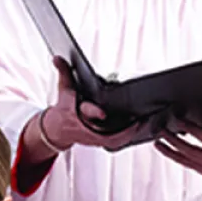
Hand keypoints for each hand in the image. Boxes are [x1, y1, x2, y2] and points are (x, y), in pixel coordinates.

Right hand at [22, 56, 150, 160]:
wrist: (58, 129)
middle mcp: (86, 128)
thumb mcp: (64, 89)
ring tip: (144, 123)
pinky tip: (139, 128)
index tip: (103, 113)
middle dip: (122, 129)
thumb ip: (64, 72)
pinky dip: (127, 137)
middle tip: (138, 121)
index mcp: (77, 114)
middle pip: (105, 133)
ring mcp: (93, 137)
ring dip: (129, 134)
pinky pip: (115, 142)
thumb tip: (57, 57)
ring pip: (114, 140)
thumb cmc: (64, 108)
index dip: (94, 112)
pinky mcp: (99, 141)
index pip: (85, 112)